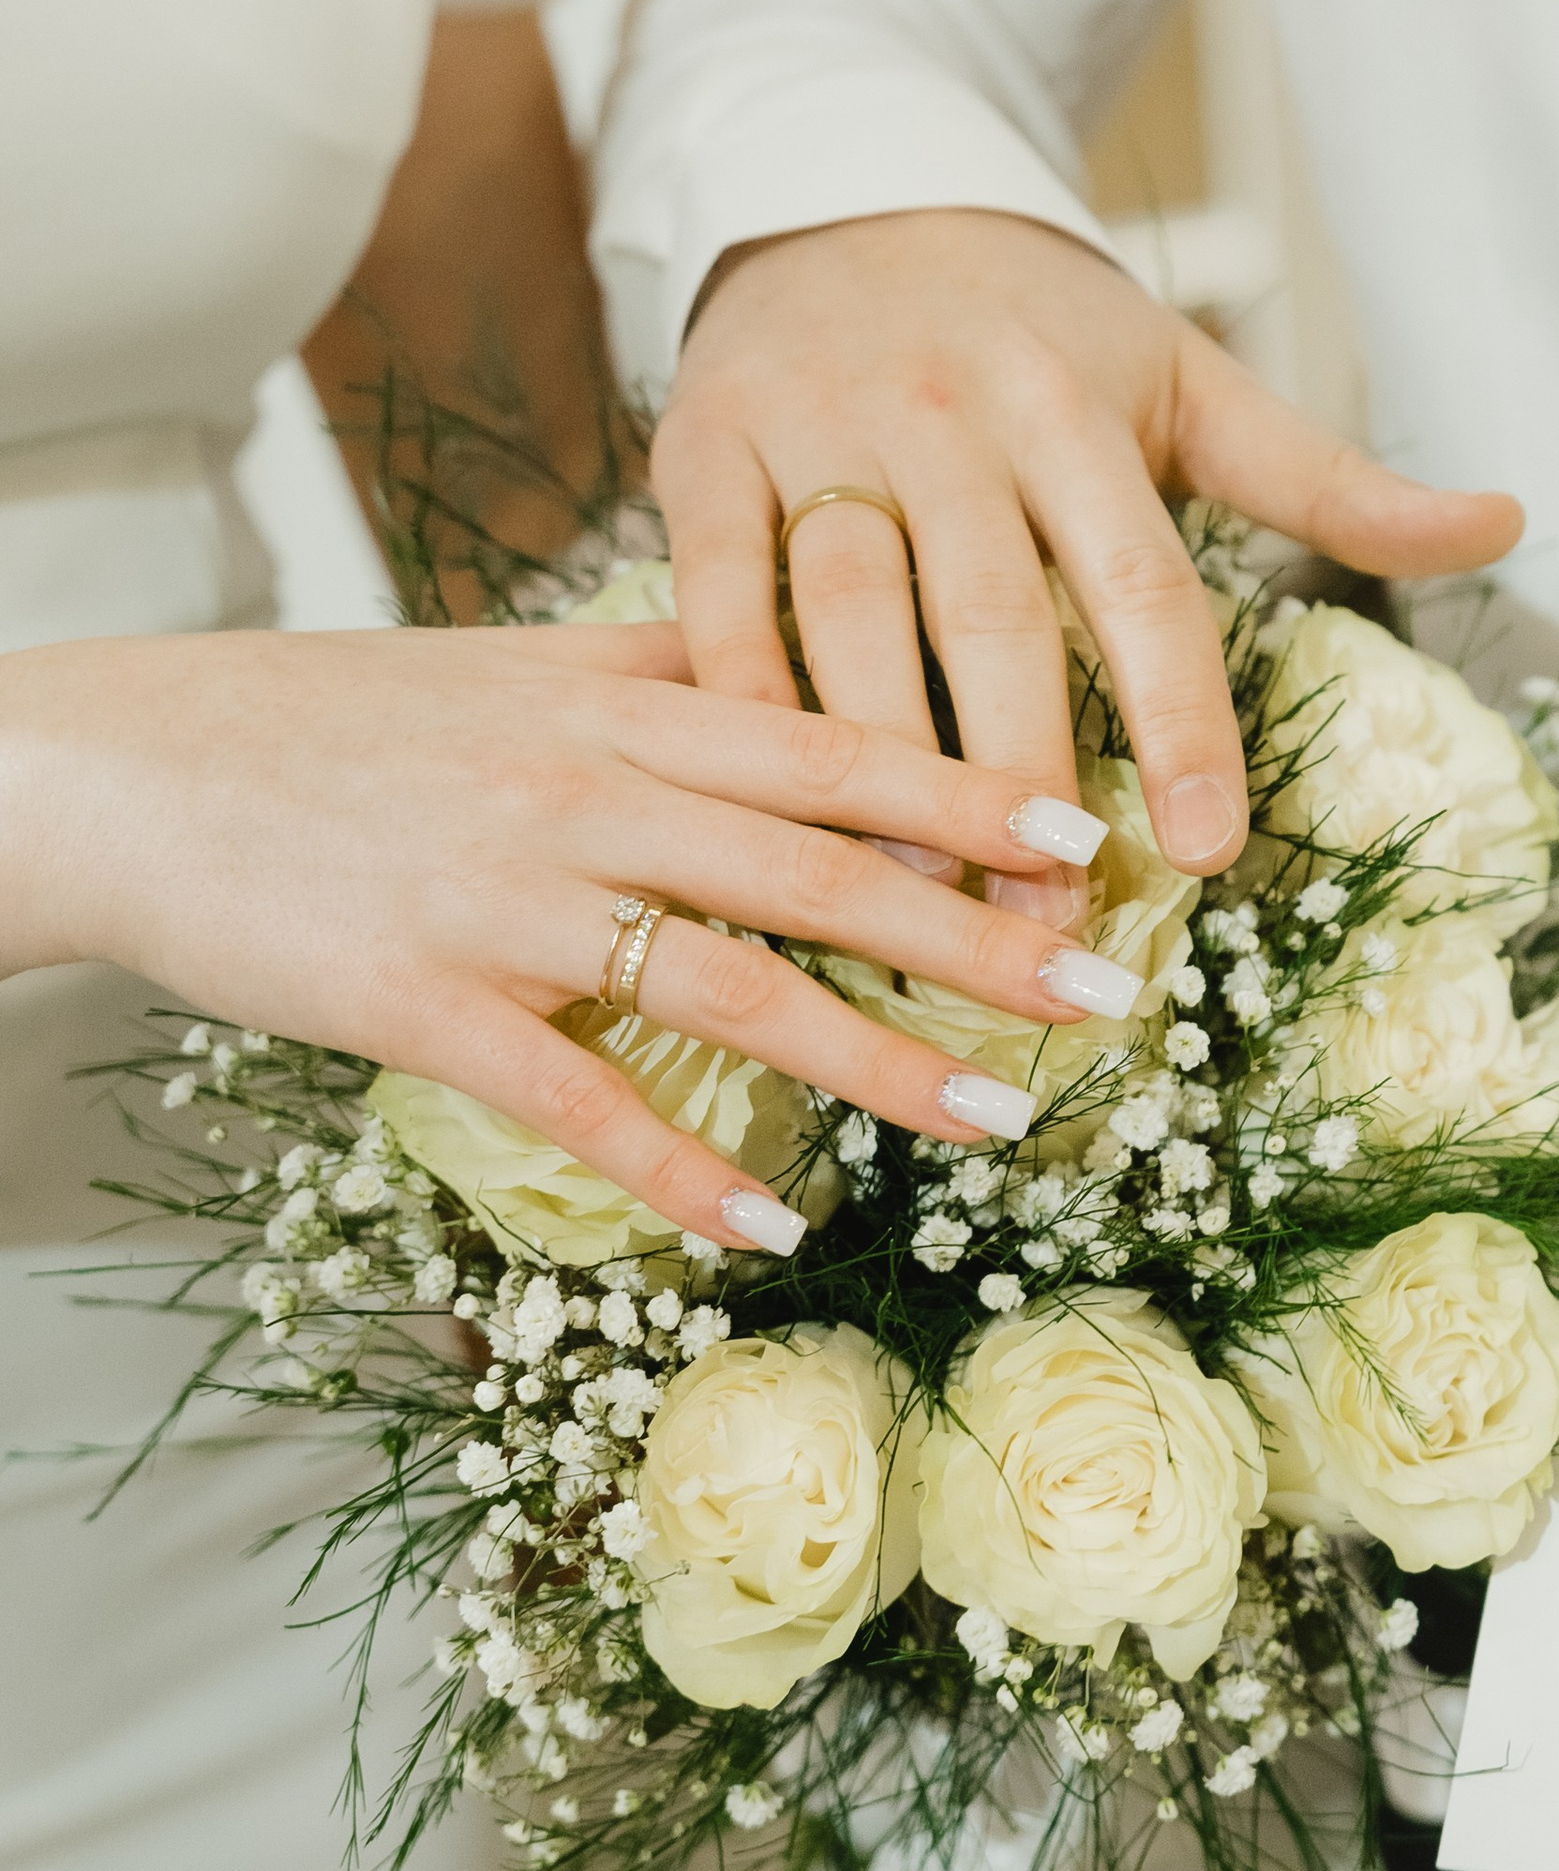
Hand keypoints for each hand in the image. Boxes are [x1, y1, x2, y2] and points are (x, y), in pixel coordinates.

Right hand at [0, 623, 1143, 1247]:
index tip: (1091, 831)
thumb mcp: (513, 663)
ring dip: (877, 1063)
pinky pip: (577, 1102)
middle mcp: (585, 792)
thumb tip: (784, 643)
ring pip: (729, 985)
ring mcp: (508, 901)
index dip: (969, 788)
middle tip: (1110, 991)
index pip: (830, 740)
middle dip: (980, 933)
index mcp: (617, 704)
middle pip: (818, 865)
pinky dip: (680, 1168)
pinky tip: (768, 1228)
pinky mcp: (426, 1004)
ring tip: (999, 1120)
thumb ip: (657, 659)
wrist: (137, 767)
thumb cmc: (338, 721)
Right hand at [650, 211, 1522, 908]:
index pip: (1145, 587)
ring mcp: (821, 430)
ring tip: (911, 895)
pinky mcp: (705, 447)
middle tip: (1047, 927)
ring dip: (879, 765)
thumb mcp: (1190, 380)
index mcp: (1079, 411)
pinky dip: (733, 693)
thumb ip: (1328, 478)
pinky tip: (765, 802)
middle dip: (1019, 781)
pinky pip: (712, 589)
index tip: (1208, 848)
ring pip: (850, 617)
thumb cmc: (1040, 327)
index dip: (1179, 720)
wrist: (850, 189)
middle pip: (993, 620)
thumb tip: (1503, 523)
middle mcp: (952, 418)